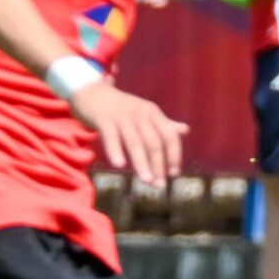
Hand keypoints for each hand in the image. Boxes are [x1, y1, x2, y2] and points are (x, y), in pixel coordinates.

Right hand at [71, 82, 186, 185]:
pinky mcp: (104, 119)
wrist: (93, 92)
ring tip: (146, 181)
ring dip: (141, 163)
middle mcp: (140, 114)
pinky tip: (119, 165)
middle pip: (153, 142)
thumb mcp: (146, 112)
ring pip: (135, 142)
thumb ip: (165, 123)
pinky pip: (111, 137)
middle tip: (158, 185)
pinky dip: (116, 151)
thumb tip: (186, 130)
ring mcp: (122, 116)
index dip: (174, 155)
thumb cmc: (123, 108)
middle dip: (158, 165)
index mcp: (153, 113)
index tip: (174, 174)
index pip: (169, 136)